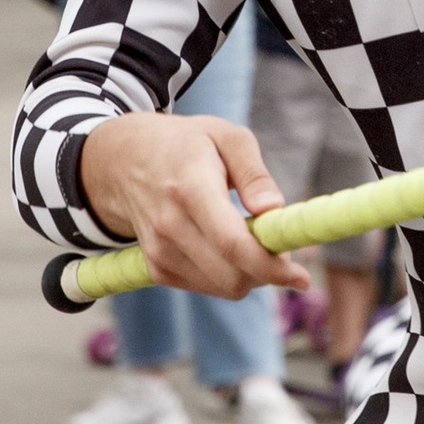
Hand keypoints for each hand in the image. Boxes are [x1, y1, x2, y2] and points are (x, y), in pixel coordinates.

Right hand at [78, 109, 308, 298]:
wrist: (122, 160)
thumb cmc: (184, 144)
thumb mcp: (225, 136)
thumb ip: (254, 172)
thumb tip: (274, 209)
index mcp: (191, 188)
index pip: (233, 244)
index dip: (271, 266)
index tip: (301, 275)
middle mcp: (170, 225)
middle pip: (232, 275)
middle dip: (268, 271)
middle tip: (280, 248)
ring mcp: (159, 251)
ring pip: (223, 287)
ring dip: (250, 274)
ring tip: (251, 239)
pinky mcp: (156, 268)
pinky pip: (207, 286)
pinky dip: (228, 275)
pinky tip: (226, 247)